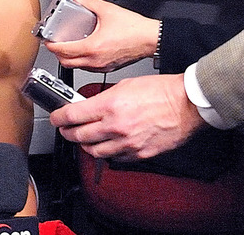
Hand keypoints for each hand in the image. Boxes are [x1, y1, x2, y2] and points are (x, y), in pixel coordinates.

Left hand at [44, 0, 159, 71]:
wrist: (151, 39)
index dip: (51, 45)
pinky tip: (84, 49)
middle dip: (57, 54)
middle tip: (55, 43)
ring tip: (68, 45)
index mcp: (92, 48)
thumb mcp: (108, 10)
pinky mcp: (108, 67)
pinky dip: (81, 60)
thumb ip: (90, 2)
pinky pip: (88, 67)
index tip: (47, 40)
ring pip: (77, 67)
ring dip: (69, 58)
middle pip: (66, 63)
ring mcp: (101, 66)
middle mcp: (95, 61)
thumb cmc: (135, 29)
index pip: (63, 51)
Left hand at [50, 74, 205, 160]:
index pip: (72, 115)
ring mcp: (127, 143)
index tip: (56, 117)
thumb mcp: (125, 85)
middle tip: (66, 128)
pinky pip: (115, 158)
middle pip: (78, 135)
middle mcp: (115, 127)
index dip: (58, 117)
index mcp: (110, 106)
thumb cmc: (162, 91)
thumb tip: (90, 106)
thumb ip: (104, 98)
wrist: (187, 105)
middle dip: (68, 132)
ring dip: (85, 145)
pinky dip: (108, 153)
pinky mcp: (138, 154)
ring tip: (85, 138)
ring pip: (94, 151)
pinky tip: (108, 145)